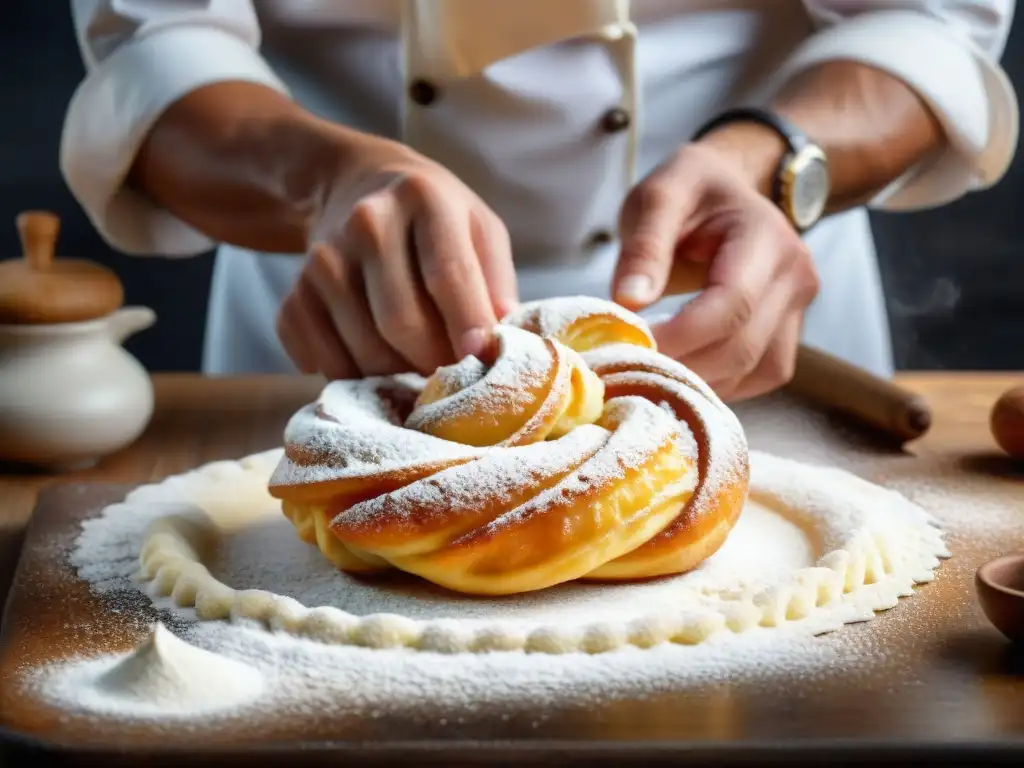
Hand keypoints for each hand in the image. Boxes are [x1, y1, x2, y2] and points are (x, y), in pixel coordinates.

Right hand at [277, 142, 516, 379]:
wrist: (356, 186)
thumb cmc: (436, 219)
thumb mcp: (480, 228)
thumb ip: (496, 281)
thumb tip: (498, 341)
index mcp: (423, 199)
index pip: (447, 274)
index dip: (467, 324)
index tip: (481, 358)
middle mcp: (367, 223)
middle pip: (401, 322)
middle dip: (433, 362)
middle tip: (452, 373)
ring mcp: (323, 258)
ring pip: (364, 350)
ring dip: (397, 375)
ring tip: (416, 365)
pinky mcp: (295, 292)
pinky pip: (322, 359)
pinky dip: (353, 376)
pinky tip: (372, 361)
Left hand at [613, 131, 819, 401]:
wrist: (730, 190)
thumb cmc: (690, 191)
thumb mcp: (658, 197)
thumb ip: (644, 247)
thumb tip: (628, 302)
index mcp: (768, 237)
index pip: (732, 303)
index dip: (681, 335)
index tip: (629, 348)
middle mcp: (796, 277)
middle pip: (741, 347)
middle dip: (682, 366)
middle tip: (626, 369)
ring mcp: (797, 310)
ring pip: (751, 371)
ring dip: (697, 383)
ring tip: (646, 373)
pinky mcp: (788, 336)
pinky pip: (759, 377)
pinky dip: (718, 384)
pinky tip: (681, 373)